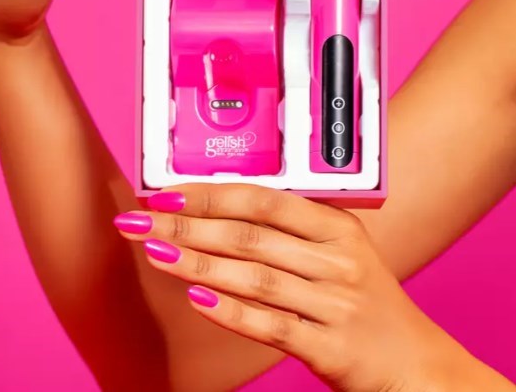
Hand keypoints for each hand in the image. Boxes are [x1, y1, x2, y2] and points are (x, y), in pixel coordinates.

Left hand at [115, 184, 473, 391]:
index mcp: (337, 226)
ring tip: (157, 252)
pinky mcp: (330, 345)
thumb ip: (292, 230)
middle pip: (250, 235)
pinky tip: (196, 298)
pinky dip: (231, 311)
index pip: (264, 199)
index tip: (167, 192)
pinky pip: (271, 324)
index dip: (210, 194)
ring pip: (254, 276)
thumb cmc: (366, 300)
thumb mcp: (341, 251)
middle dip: (188, 225)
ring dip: (197, 263)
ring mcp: (334, 302)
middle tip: (142, 221)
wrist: (414, 364)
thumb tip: (220, 212)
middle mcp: (337, 258)